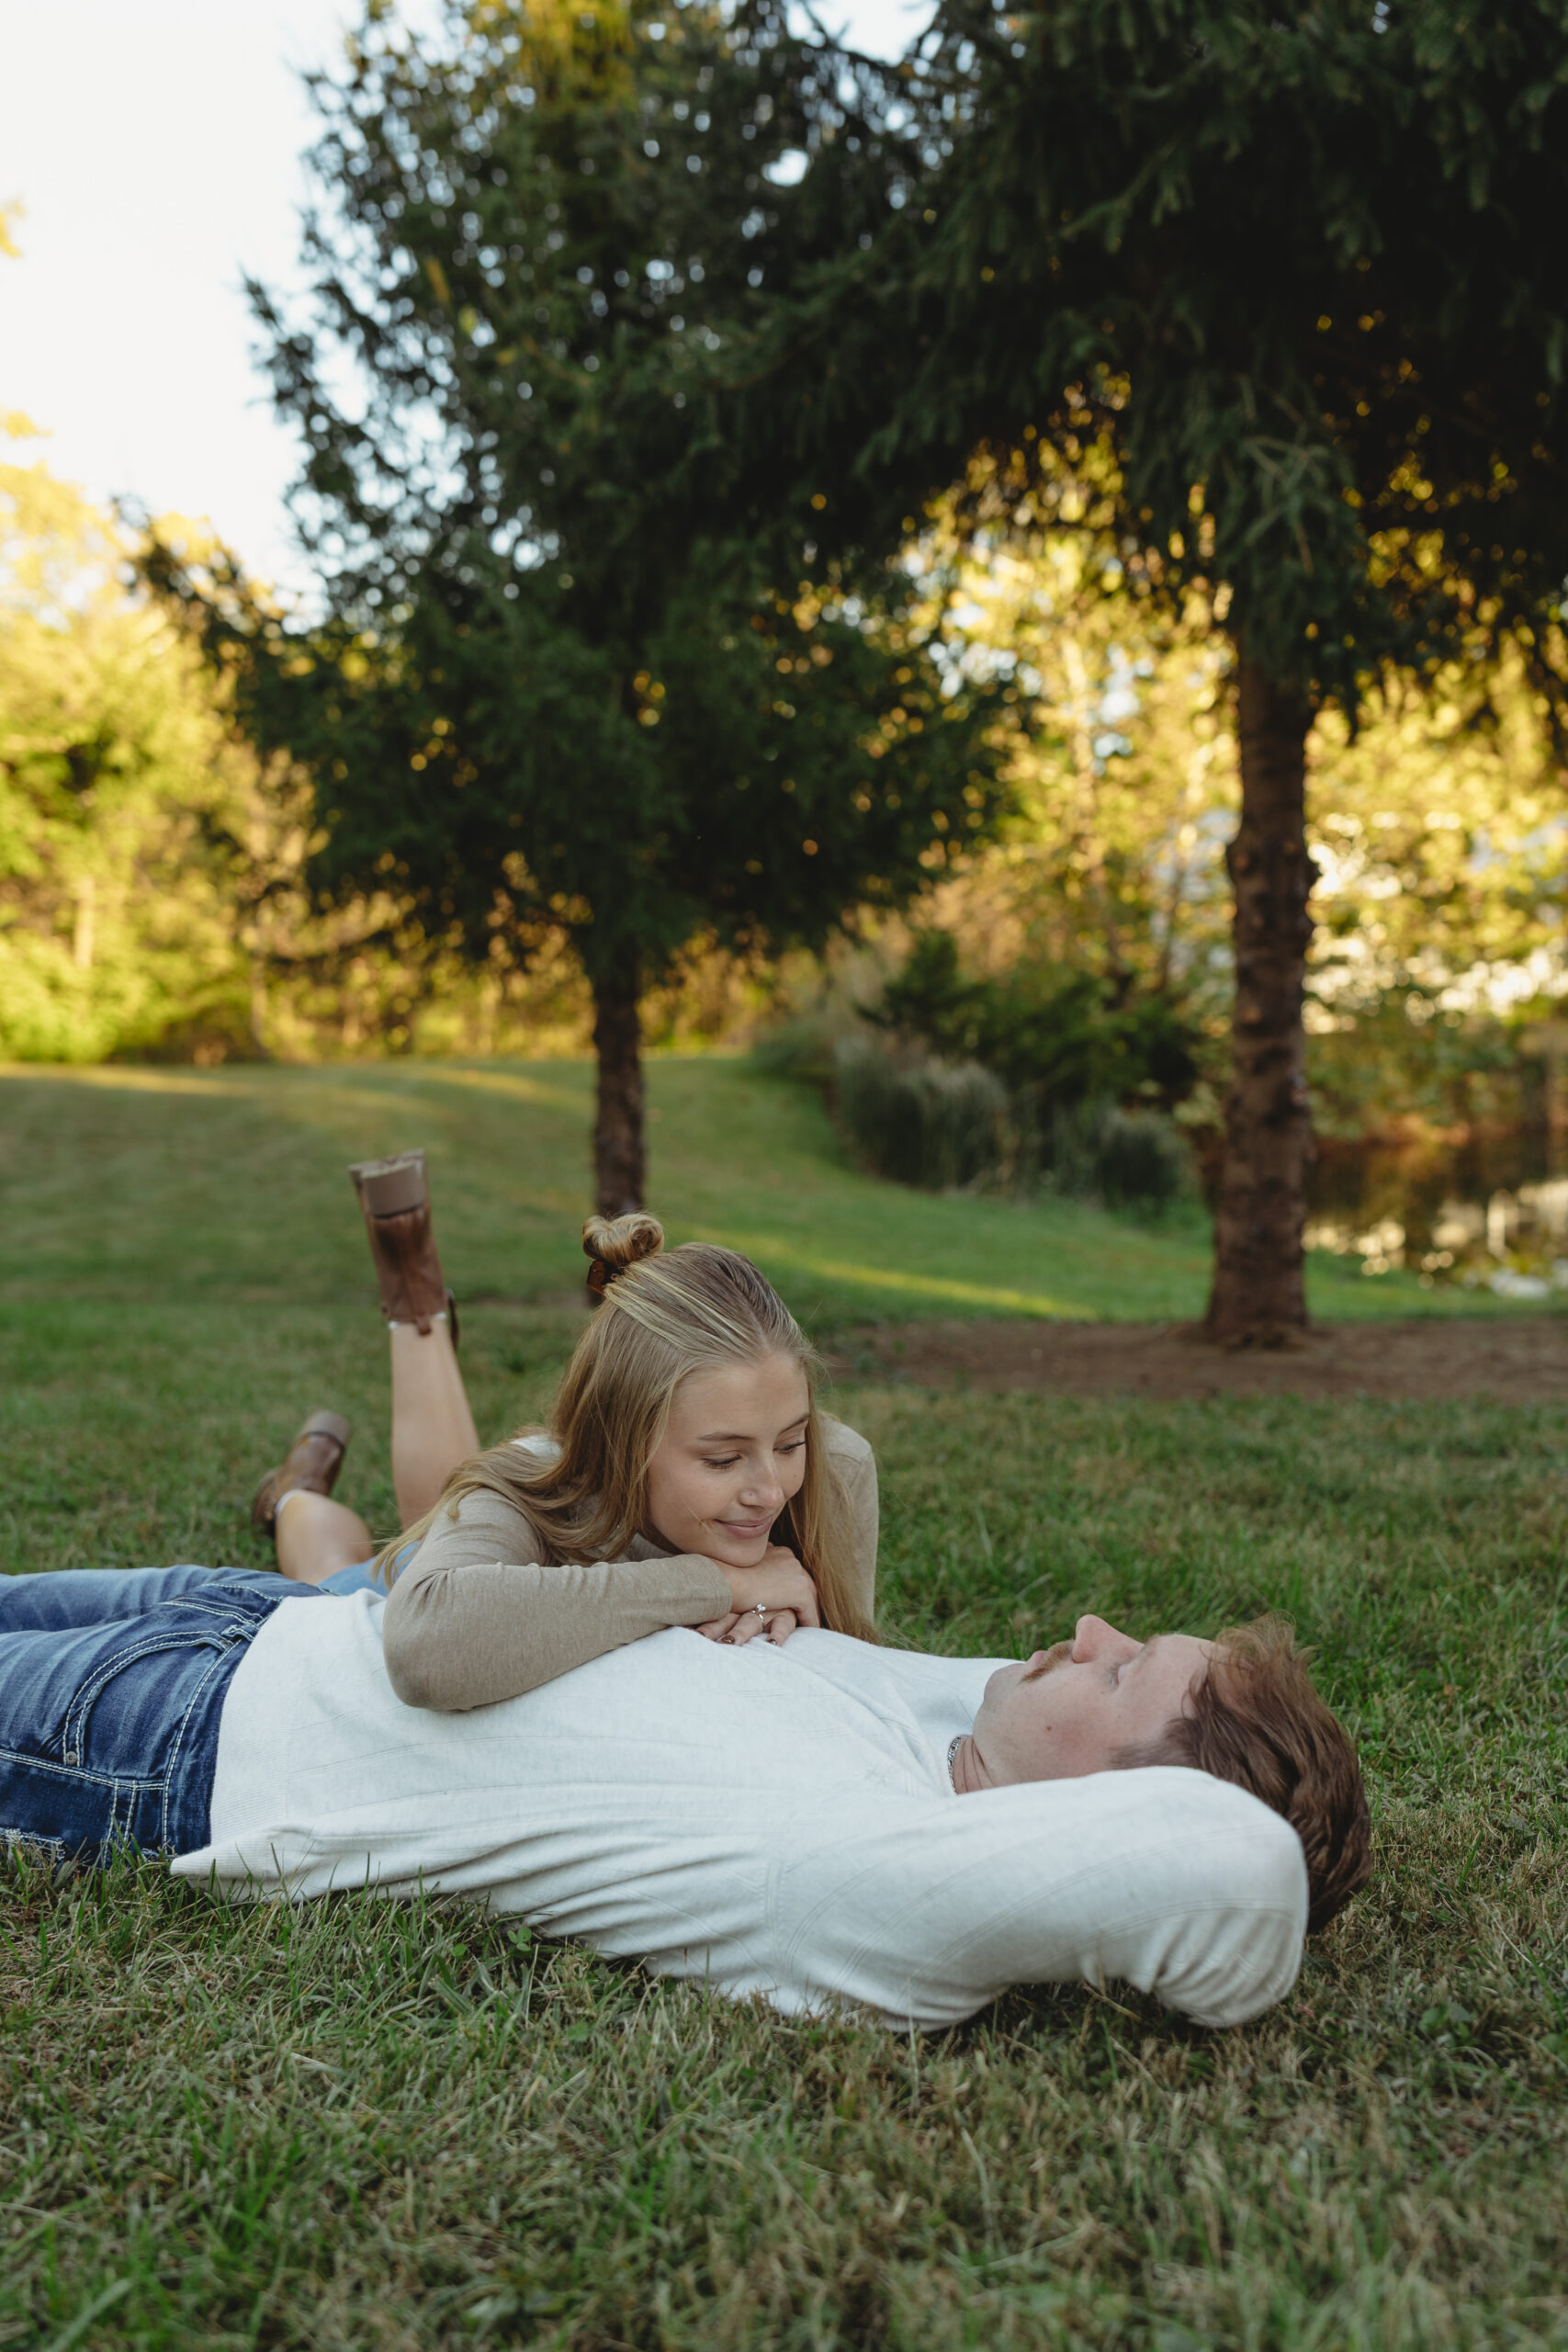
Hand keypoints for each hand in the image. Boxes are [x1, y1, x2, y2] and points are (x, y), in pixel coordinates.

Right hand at [695, 1545, 818, 1647]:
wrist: (724, 1579)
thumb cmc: (724, 1575)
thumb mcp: (742, 1566)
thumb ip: (752, 1566)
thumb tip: (750, 1571)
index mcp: (777, 1551)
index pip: (790, 1570)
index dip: (791, 1585)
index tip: (790, 1596)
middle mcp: (790, 1559)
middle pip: (803, 1580)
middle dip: (805, 1596)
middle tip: (804, 1612)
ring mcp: (796, 1573)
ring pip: (809, 1594)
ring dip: (808, 1609)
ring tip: (807, 1623)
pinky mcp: (798, 1591)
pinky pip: (808, 1610)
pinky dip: (809, 1621)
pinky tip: (808, 1631)